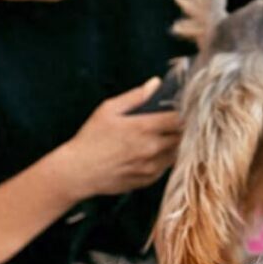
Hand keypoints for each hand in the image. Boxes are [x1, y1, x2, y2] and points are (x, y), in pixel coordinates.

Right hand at [57, 78, 182, 198]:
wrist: (77, 172)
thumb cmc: (90, 138)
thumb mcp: (108, 110)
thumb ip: (135, 96)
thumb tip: (155, 83)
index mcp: (144, 127)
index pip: (179, 118)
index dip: (185, 112)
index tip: (184, 108)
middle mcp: (152, 148)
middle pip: (183, 136)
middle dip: (183, 128)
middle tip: (178, 121)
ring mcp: (151, 166)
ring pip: (178, 152)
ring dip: (176, 144)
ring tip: (168, 136)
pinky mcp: (148, 180)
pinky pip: (167, 167)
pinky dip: (166, 158)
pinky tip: (155, 152)